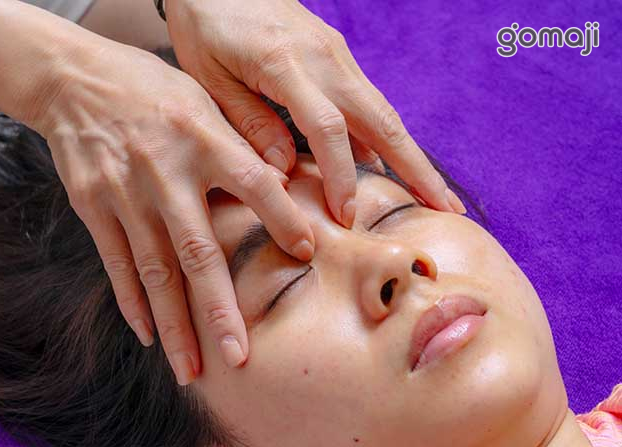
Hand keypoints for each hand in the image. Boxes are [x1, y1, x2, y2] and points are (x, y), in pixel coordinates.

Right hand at [28, 41, 314, 384]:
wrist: (72, 78)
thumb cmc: (153, 90)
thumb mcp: (203, 101)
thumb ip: (238, 144)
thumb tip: (285, 185)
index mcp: (203, 137)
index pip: (254, 183)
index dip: (282, 219)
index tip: (307, 255)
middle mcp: (165, 171)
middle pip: (196, 252)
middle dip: (219, 311)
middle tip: (238, 358)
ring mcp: (125, 193)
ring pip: (154, 272)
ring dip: (174, 325)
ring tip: (192, 369)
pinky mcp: (93, 206)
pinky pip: (116, 264)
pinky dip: (133, 302)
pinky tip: (150, 336)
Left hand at [165, 0, 466, 220]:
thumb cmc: (206, 25)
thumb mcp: (210, 78)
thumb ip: (249, 124)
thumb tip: (284, 172)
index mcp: (287, 64)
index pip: (327, 129)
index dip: (341, 177)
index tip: (347, 216)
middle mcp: (325, 58)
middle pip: (381, 120)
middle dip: (416, 169)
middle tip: (446, 210)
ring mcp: (337, 55)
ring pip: (383, 111)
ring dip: (412, 154)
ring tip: (436, 193)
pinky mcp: (337, 56)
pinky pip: (368, 101)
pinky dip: (385, 136)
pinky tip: (390, 165)